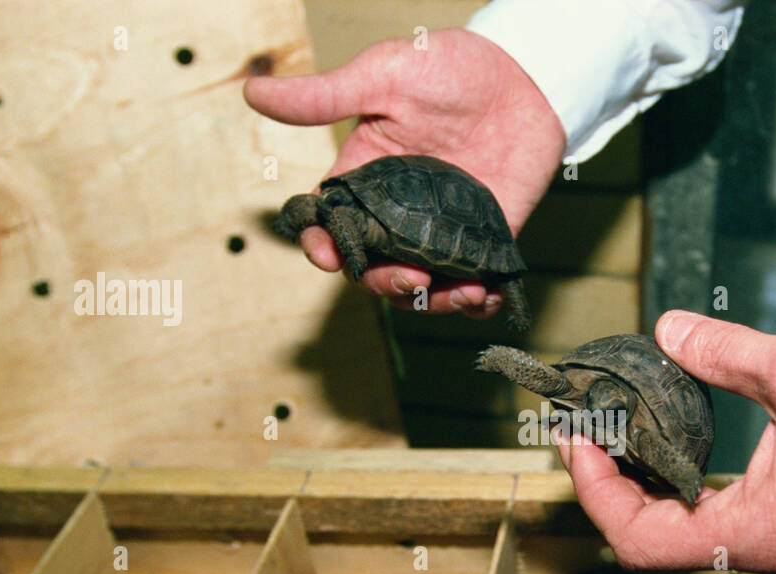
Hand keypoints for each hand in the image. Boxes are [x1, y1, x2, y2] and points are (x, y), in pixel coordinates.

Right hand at [244, 29, 564, 317]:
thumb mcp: (382, 76)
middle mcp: (400, 215)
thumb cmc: (449, 68)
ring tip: (458, 294)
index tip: (328, 257)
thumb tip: (252, 92)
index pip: (332, 228)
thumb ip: (324, 97)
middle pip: (374, 270)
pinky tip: (486, 295)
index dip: (323, 249)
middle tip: (409, 276)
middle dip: (383, 284)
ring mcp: (443, 232)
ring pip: (424, 288)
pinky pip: (477, 285)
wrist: (523, 74)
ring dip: (434, 303)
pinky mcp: (486, 240)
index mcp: (365, 181)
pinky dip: (479, 302)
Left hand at [557, 312, 775, 572]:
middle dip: (612, 485)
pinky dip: (686, 478)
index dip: (595, 491)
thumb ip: (721, 353)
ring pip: (686, 528)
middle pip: (654, 540)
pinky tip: (678, 431)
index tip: (576, 437)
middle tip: (588, 428)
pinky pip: (721, 512)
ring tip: (622, 424)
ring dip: (647, 481)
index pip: (639, 539)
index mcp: (752, 533)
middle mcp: (762, 548)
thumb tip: (666, 330)